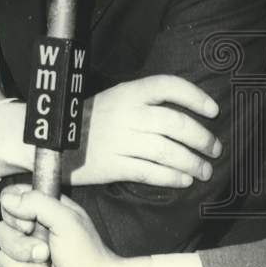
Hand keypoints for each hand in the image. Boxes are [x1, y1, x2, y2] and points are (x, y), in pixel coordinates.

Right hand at [0, 184, 130, 266]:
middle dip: (23, 251)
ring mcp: (25, 258)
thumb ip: (38, 203)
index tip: (29, 226)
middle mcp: (30, 233)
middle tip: (45, 254)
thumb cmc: (89, 257)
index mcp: (41, 211)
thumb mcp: (67, 221)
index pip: (9, 201)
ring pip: (3, 261)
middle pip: (1, 233)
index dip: (13, 215)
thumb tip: (10, 199)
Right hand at [64, 75, 222, 187]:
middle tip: (214, 149)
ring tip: (204, 170)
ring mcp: (119, 140)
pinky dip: (172, 177)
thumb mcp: (113, 99)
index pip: (167, 86)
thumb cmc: (88, 121)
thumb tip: (185, 115)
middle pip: (175, 124)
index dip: (195, 97)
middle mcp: (125, 114)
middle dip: (202, 138)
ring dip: (192, 163)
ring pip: (168, 151)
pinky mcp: (112, 165)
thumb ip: (143, 103)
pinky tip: (183, 180)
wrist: (51, 140)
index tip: (213, 110)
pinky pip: (150, 172)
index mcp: (127, 92)